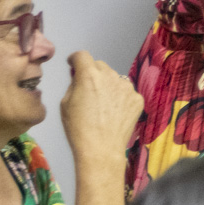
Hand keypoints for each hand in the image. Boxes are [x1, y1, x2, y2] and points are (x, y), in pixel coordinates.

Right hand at [60, 51, 142, 172]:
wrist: (101, 149)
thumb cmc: (78, 128)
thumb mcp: (65, 103)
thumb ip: (74, 84)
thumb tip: (79, 77)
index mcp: (89, 75)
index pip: (82, 55)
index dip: (75, 59)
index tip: (73, 65)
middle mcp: (111, 76)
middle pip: (100, 66)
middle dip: (92, 73)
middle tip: (88, 89)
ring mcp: (127, 87)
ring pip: (115, 79)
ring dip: (108, 85)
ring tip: (103, 105)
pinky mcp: (138, 98)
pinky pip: (126, 92)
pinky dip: (120, 98)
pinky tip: (115, 113)